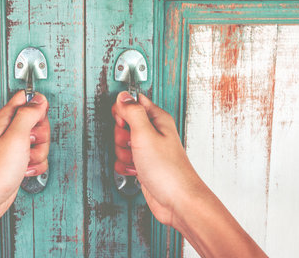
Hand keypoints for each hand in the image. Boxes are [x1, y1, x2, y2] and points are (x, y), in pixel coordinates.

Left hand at [0, 90, 49, 256]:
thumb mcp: (16, 136)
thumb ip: (28, 114)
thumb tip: (39, 99)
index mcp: (6, 119)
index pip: (27, 99)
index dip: (38, 106)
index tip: (39, 120)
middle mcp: (10, 131)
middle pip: (38, 122)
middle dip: (41, 135)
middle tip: (30, 143)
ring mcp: (14, 147)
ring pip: (40, 143)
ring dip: (39, 154)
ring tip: (25, 160)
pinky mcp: (18, 162)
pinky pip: (37, 159)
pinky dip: (36, 166)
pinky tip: (25, 170)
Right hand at [111, 91, 200, 226]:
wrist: (177, 201)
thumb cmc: (168, 170)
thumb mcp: (145, 134)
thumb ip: (132, 112)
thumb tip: (123, 96)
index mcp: (157, 119)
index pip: (133, 102)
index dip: (123, 111)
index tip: (123, 122)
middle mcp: (153, 132)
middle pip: (123, 124)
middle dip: (121, 136)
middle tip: (132, 144)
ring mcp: (147, 149)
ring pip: (121, 143)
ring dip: (124, 154)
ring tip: (137, 160)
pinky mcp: (143, 164)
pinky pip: (123, 160)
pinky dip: (126, 166)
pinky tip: (136, 170)